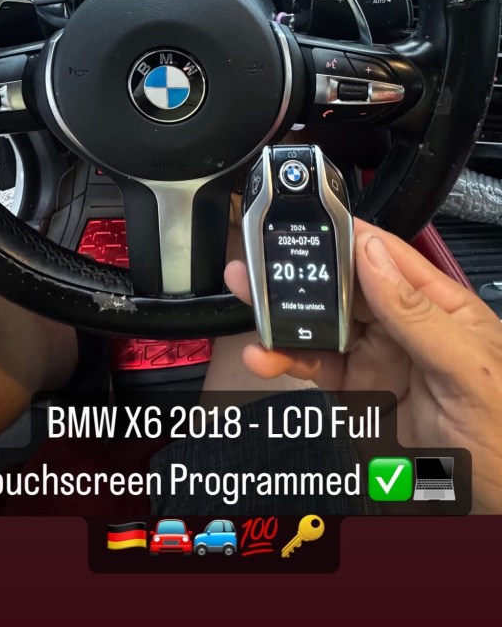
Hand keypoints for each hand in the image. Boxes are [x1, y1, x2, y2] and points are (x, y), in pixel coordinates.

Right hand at [224, 218, 501, 513]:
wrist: (500, 505)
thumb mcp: (469, 367)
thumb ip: (417, 313)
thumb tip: (373, 256)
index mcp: (439, 306)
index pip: (386, 256)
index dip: (344, 237)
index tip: (306, 224)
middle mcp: (405, 327)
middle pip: (344, 287)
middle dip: (301, 272)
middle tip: (262, 262)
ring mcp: (379, 361)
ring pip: (322, 325)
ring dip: (284, 316)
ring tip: (252, 302)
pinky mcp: (359, 395)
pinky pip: (315, 369)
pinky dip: (284, 360)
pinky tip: (265, 355)